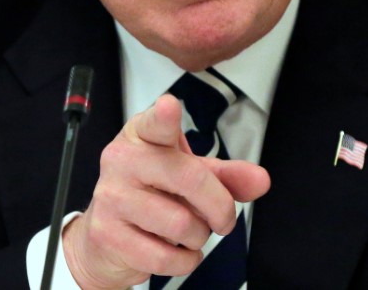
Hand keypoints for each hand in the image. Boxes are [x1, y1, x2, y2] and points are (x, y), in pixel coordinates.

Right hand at [61, 94, 270, 288]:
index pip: (155, 123)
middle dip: (220, 207)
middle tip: (222, 219)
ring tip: (189, 232)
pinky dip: (185, 261)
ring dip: (199, 236)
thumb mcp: (189, 175)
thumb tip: (260, 180)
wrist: (107, 237)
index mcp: (143, 135)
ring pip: (181, 224)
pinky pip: (165, 257)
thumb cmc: (153, 194)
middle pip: (190, 179)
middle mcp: (122, 159)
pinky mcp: (107, 234)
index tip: (170, 106)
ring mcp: (111, 197)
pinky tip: (179, 252)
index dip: (164, 116)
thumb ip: (226, 176)